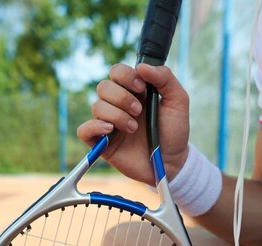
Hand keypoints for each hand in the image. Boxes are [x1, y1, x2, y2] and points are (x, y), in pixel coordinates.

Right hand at [77, 63, 190, 185]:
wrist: (171, 162)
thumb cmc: (174, 132)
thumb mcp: (178, 101)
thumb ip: (165, 78)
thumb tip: (142, 67)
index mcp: (133, 91)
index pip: (117, 72)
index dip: (126, 76)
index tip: (142, 88)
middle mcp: (118, 105)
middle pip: (104, 87)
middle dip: (122, 98)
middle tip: (139, 112)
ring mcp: (108, 123)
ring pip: (96, 107)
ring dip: (116, 115)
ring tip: (133, 129)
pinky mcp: (101, 143)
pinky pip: (83, 130)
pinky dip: (94, 127)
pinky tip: (111, 131)